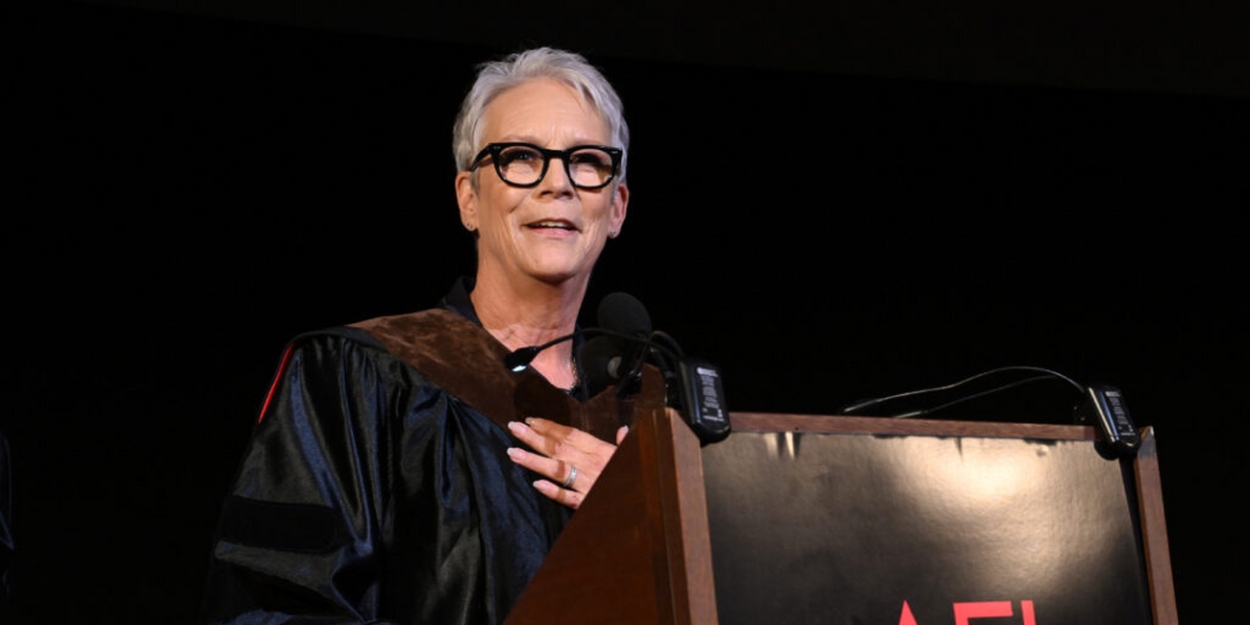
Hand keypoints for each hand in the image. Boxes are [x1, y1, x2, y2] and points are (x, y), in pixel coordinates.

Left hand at [506, 418, 628, 508]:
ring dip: (535, 461)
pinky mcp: (587, 503)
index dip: (550, 427)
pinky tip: (536, 484)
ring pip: (558, 470)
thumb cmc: (638, 477)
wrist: (646, 504)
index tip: (531, 420)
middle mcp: (592, 465)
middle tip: (513, 428)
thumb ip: (625, 444)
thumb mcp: (635, 458)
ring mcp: (588, 484)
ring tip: (513, 453)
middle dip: (534, 438)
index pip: (571, 435)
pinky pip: (568, 497)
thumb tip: (623, 430)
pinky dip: (553, 491)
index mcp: (602, 451)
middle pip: (558, 449)